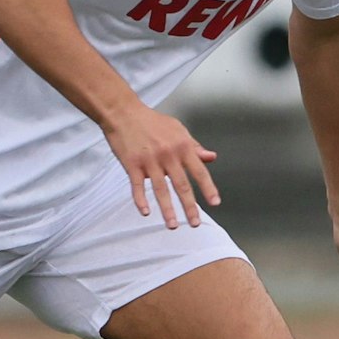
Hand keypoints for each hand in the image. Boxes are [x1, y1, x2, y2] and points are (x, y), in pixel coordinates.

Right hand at [101, 104, 219, 228]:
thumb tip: (211, 157)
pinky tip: (146, 212)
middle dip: (189, 207)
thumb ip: (194, 146)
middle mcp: (168, 155)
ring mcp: (149, 160)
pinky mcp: (132, 164)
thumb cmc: (152, 121)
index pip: (199, 171)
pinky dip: (141, 200)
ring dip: (167, 210)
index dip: (208, 188)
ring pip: (160, 190)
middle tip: (195, 223)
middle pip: (181, 185)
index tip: (215, 202)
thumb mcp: (178, 130)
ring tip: (173, 226)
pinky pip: (137, 187)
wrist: (124, 112)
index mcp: (182, 146)